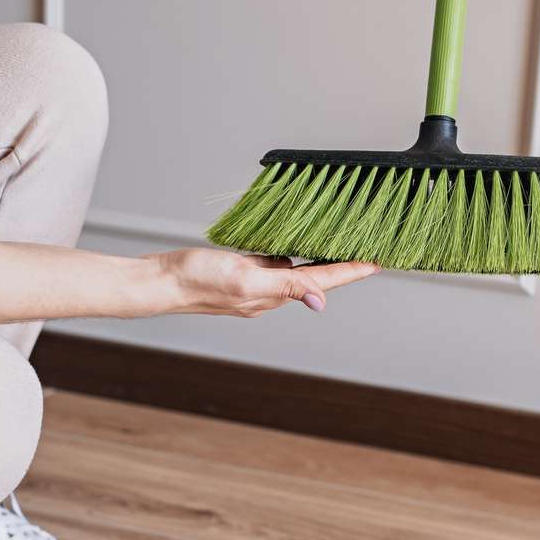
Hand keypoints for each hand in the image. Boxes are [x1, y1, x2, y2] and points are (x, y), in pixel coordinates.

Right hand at [145, 249, 379, 316]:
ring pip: (293, 267)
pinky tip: (288, 238)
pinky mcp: (240, 272)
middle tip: (366, 249)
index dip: (351, 271)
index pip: (322, 281)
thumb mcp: (245, 278)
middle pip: (314, 276)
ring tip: (337, 238)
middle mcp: (268, 291)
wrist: (161, 281)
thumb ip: (285, 286)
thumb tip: (321, 302)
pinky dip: (286, 251)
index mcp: (273, 293)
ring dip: (315, 256)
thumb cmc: (197, 279)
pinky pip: (271, 261)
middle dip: (341, 265)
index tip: (378, 262)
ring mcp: (254, 282)